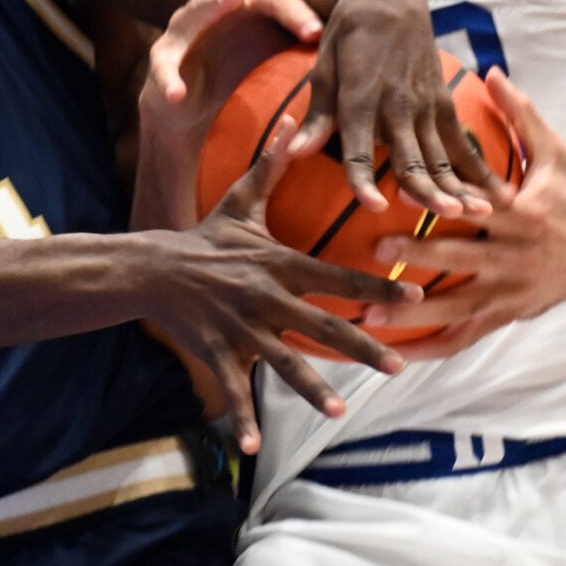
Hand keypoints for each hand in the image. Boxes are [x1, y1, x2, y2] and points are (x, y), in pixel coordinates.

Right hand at [140, 0, 319, 134]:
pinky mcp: (163, 58)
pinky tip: (180, 93)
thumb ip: (300, 43)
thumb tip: (350, 43)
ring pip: (197, 8)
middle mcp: (214, 4)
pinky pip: (165, 66)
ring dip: (214, 1)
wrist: (193, 107)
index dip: (296, 8)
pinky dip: (170, 79)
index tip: (318, 30)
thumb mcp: (272, 56)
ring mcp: (184, 29)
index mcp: (244, 3)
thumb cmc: (240, 71)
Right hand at [142, 131, 423, 455]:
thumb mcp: (242, 199)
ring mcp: (241, 327)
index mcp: (279, 263)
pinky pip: (231, 389)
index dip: (377, 285)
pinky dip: (240, 419)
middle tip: (397, 366)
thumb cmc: (206, 236)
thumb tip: (296, 118)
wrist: (151, 267)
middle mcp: (266, 297)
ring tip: (340, 411)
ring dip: (311, 388)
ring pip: (282, 362)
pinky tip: (251, 448)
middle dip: (362, 347)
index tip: (414, 295)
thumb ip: (273, 163)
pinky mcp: (216, 351)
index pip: (338, 275)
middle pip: (322, 325)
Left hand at [293, 0, 504, 218]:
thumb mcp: (324, 71)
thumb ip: (317, 118)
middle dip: (428, 188)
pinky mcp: (442, 100)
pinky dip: (474, 166)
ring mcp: (424, 103)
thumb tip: (293, 153)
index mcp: (360, 98)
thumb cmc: (345, 39)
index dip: (366, 179)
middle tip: (444, 215)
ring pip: (441, 153)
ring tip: (479, 211)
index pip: (361, 148)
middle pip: (412, 156)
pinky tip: (492, 191)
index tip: (374, 207)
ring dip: (459, 184)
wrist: (387, 0)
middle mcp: (396, 104)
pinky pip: (459, 139)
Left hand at [362, 74, 565, 358]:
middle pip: (462, 261)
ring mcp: (509, 294)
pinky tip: (396, 357)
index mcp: (523, 214)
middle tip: (374, 254)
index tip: (399, 195)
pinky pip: (465, 339)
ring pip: (457, 309)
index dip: (441, 204)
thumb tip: (491, 72)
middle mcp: (516, 257)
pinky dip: (431, 350)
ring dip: (412, 314)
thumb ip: (520, 114)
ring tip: (368, 313)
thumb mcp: (553, 151)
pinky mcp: (505, 318)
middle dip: (417, 259)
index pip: (478, 208)